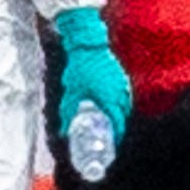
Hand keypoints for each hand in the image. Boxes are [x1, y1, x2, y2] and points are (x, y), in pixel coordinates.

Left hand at [48, 5, 132, 141]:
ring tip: (114, 127)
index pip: (117, 122)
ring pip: (126, 107)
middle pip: (123, 117)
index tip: (113, 145)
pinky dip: (122, 107)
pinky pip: (125, 97)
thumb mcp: (72, 92)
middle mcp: (119, 92)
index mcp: (109, 97)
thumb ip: (68, 111)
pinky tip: (115, 109)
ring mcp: (123, 84)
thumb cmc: (79, 68)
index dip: (116, 136)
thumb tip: (63, 131)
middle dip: (119, 129)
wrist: (88, 44)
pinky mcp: (122, 78)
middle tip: (112, 140)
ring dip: (121, 118)